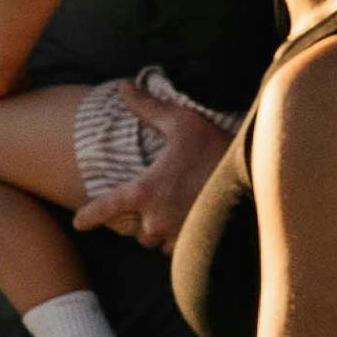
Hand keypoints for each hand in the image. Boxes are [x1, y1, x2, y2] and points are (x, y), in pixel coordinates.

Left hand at [68, 82, 232, 242]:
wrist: (258, 180)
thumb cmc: (217, 150)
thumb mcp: (182, 122)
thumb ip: (149, 108)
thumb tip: (125, 87)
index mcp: (145, 192)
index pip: (104, 209)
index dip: (88, 216)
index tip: (78, 222)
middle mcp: (155, 220)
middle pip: (136, 230)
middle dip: (144, 219)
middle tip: (160, 202)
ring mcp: (176, 237)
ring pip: (157, 242)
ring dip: (163, 231)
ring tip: (178, 212)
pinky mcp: (196, 247)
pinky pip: (179, 250)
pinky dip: (182, 239)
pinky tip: (194, 222)